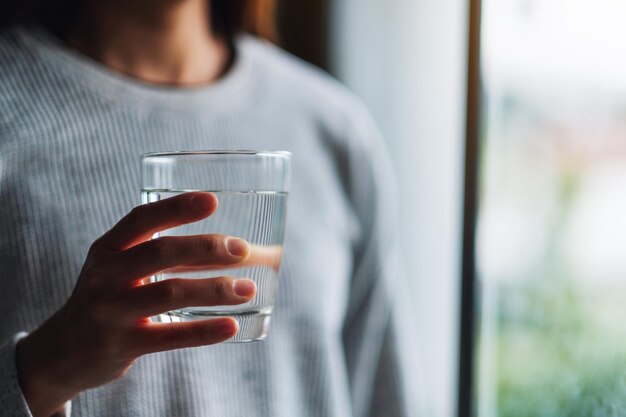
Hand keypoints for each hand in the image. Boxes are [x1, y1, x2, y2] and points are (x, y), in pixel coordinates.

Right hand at [15, 192, 255, 416]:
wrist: (63, 352)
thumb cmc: (108, 298)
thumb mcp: (116, 267)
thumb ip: (155, 252)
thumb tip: (227, 246)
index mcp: (108, 248)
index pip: (142, 219)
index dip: (177, 208)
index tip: (212, 201)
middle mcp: (106, 275)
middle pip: (160, 252)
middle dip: (205, 247)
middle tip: (242, 249)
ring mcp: (111, 311)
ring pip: (169, 292)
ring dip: (214, 289)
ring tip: (248, 288)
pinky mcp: (121, 345)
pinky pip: (169, 336)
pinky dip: (203, 330)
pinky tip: (231, 325)